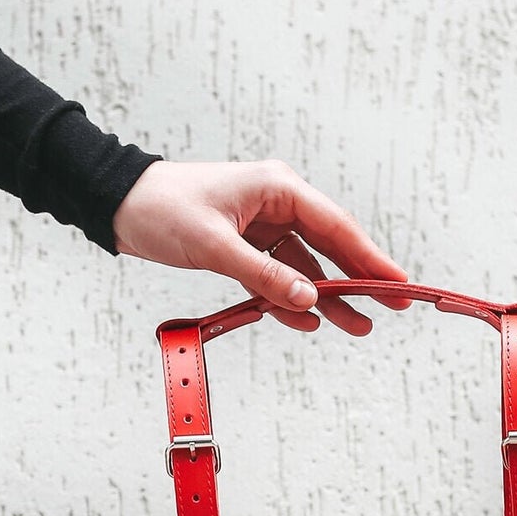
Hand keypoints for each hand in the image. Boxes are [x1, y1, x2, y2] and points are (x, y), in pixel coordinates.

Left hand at [112, 159, 407, 334]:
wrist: (118, 206)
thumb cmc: (161, 208)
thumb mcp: (214, 245)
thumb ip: (264, 275)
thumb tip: (309, 301)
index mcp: (277, 188)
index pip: (336, 226)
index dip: (370, 257)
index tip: (398, 281)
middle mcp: (277, 204)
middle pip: (329, 246)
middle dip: (359, 279)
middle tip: (392, 307)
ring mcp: (262, 226)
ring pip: (305, 266)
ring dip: (327, 296)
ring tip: (356, 327)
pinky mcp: (244, 246)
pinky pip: (277, 276)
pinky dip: (288, 299)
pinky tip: (306, 321)